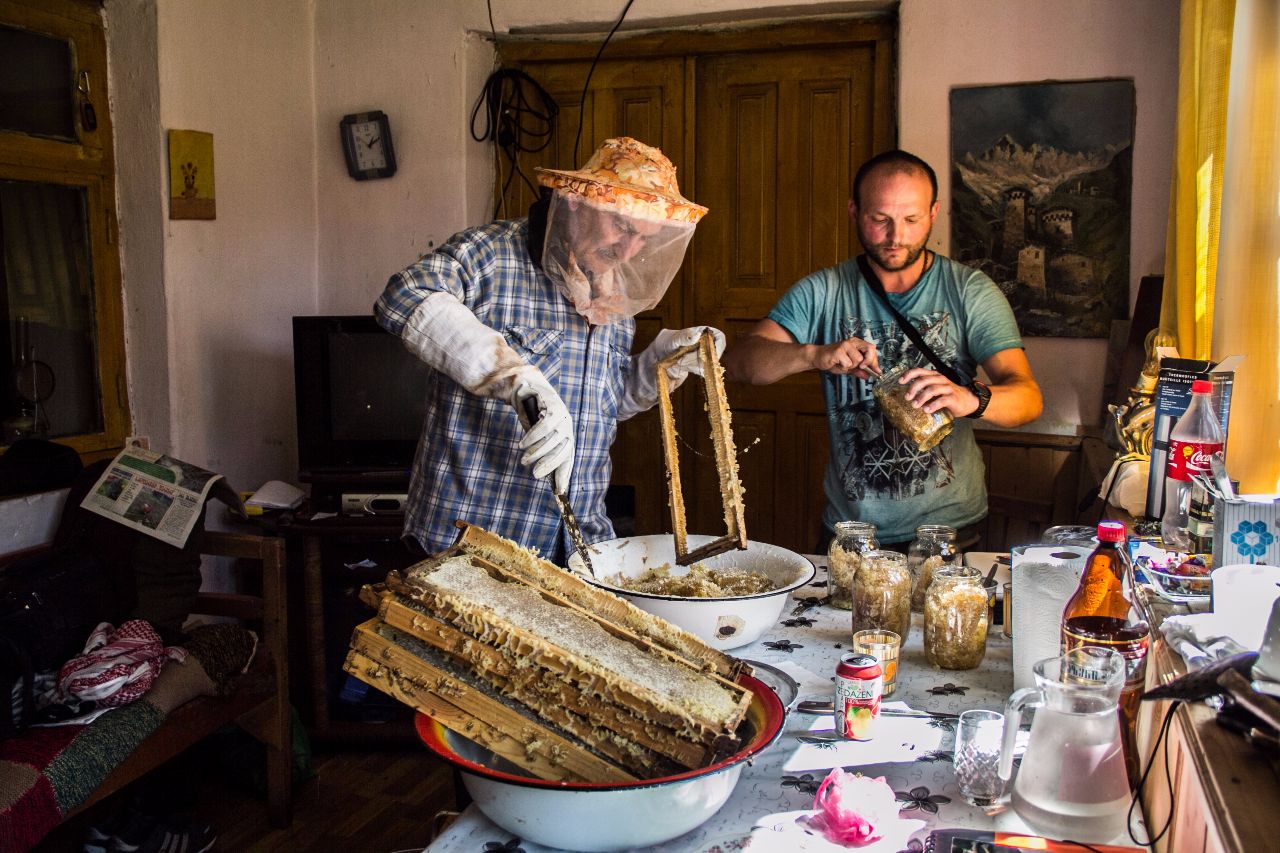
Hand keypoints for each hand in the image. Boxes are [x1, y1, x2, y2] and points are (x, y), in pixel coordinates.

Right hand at [511, 367, 574, 492]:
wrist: (526, 388)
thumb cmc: (531, 416)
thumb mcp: (536, 437)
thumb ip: (540, 451)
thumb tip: (542, 474)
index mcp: (566, 436)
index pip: (568, 459)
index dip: (564, 475)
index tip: (559, 490)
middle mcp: (568, 427)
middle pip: (562, 451)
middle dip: (548, 465)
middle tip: (535, 474)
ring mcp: (563, 416)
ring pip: (553, 440)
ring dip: (537, 452)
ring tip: (524, 459)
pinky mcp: (554, 406)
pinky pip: (545, 426)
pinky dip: (533, 437)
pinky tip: (523, 444)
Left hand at [656, 326, 726, 383]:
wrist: (652, 363)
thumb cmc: (660, 347)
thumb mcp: (670, 341)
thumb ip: (683, 337)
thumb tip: (698, 334)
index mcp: (696, 333)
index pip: (717, 336)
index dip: (717, 345)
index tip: (710, 354)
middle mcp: (700, 343)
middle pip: (713, 352)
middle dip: (702, 357)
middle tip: (685, 359)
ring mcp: (698, 355)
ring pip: (709, 362)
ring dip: (696, 364)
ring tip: (680, 362)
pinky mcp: (696, 367)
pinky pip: (704, 370)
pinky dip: (697, 371)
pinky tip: (685, 368)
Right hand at [813, 337, 879, 378]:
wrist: (817, 357)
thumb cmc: (833, 360)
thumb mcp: (848, 367)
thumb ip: (859, 370)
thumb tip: (869, 376)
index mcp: (856, 343)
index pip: (872, 349)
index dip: (875, 361)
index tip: (877, 371)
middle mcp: (852, 342)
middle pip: (870, 350)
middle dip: (868, 362)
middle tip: (861, 368)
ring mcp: (845, 345)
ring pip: (858, 360)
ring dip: (851, 366)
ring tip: (842, 364)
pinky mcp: (838, 351)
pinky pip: (848, 364)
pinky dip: (844, 368)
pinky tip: (837, 364)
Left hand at [897, 367, 974, 415]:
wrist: (968, 401)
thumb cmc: (948, 396)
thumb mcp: (935, 390)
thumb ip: (924, 390)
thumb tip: (907, 396)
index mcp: (934, 376)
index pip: (919, 371)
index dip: (909, 375)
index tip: (900, 382)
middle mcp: (940, 379)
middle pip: (924, 380)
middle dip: (913, 388)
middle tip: (907, 398)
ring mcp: (948, 388)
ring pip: (932, 389)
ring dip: (921, 397)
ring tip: (915, 405)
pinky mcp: (953, 398)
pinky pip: (942, 400)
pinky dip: (933, 405)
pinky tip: (927, 410)